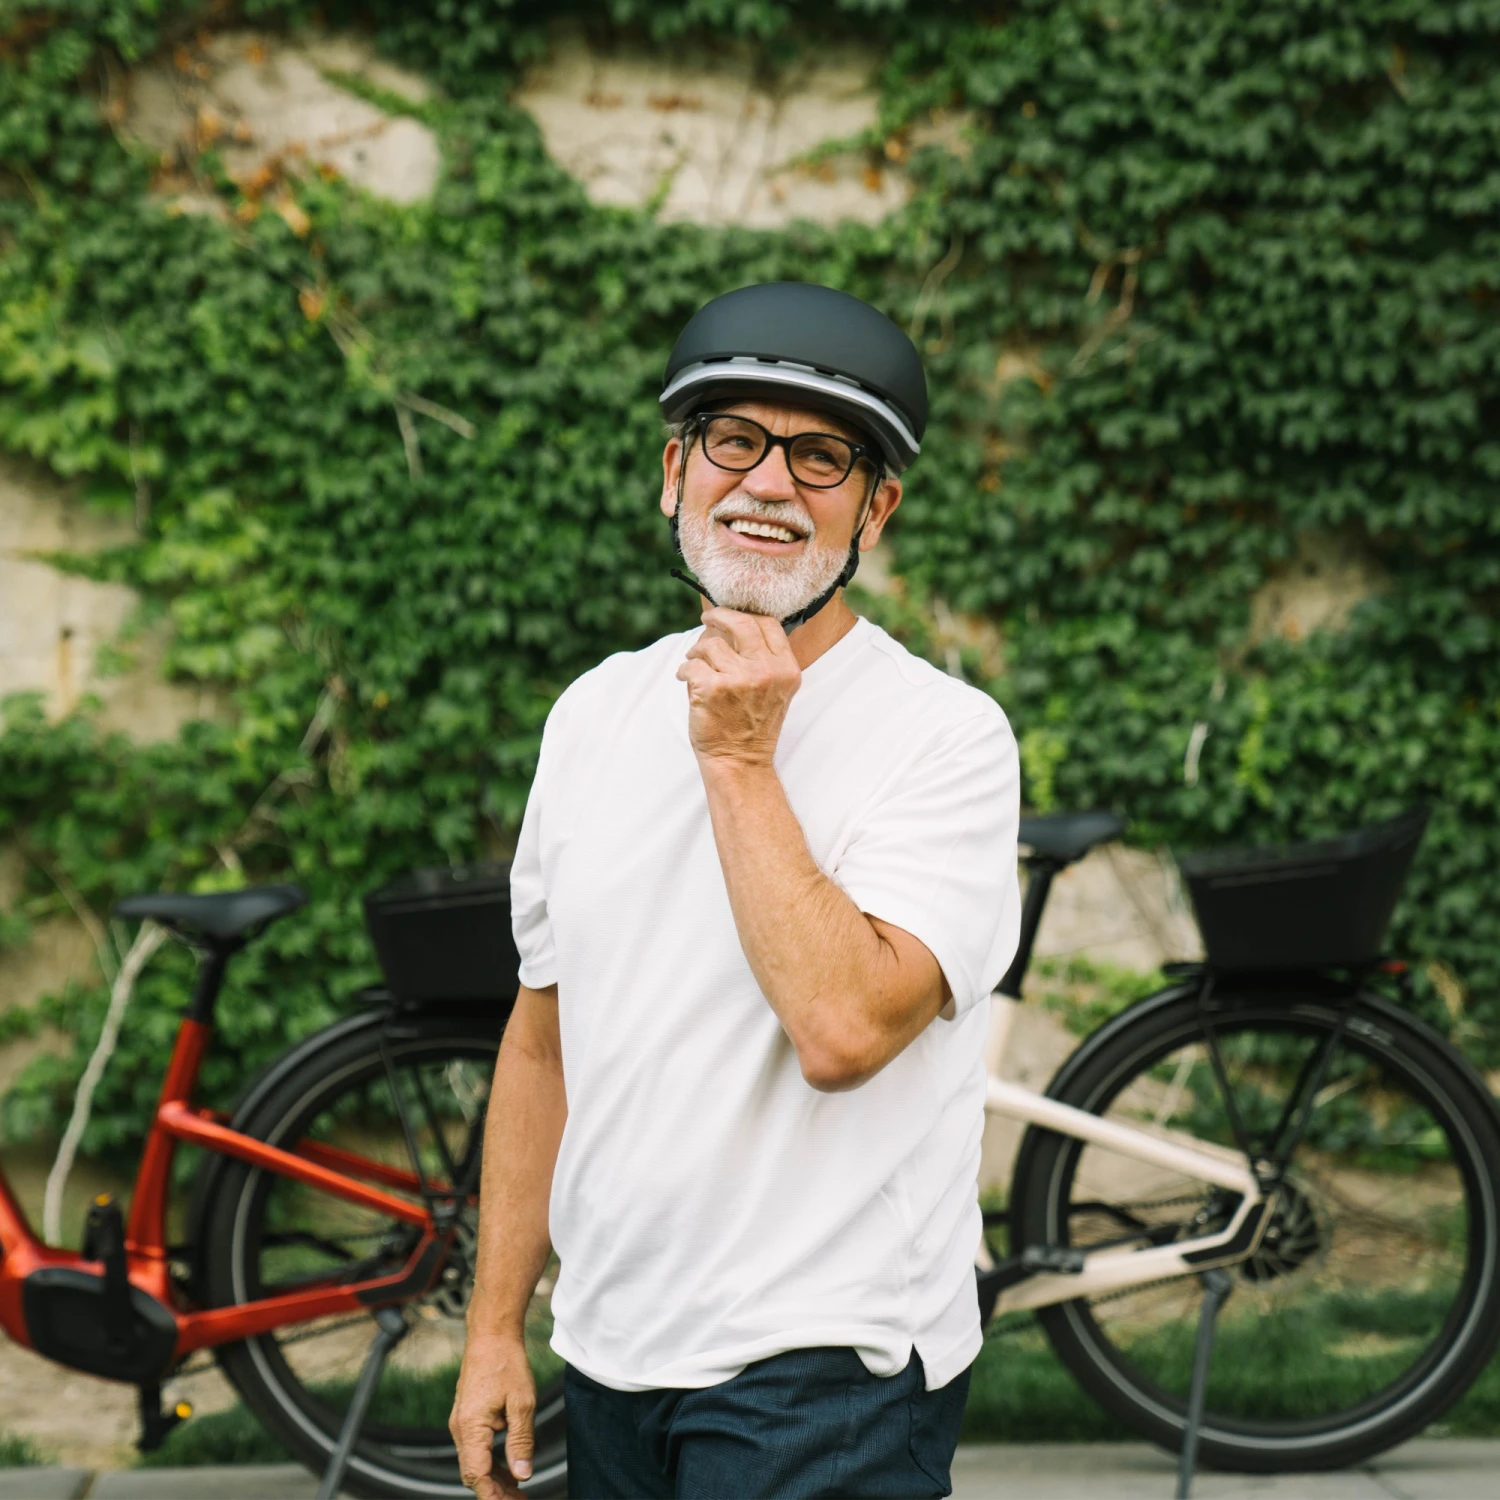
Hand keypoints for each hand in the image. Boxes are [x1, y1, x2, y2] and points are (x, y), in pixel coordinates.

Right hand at [450, 1330, 536, 1498]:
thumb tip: (523, 1474)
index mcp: (470, 1427)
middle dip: (496, 1492)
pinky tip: (510, 1469)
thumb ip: (521, 1441)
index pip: (477, 1475)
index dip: (494, 1495)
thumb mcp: (522, 1403)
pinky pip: (477, 1449)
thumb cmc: (506, 1363)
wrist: (491, 1335)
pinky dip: (492, 1463)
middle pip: (474, 1473)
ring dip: (495, 1479)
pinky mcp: (468, 1418)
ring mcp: (462, 1423)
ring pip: (475, 1463)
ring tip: (519, 1491)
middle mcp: (460, 1428)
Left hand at [677, 607, 800, 765]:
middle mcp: (767, 671)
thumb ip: (762, 659)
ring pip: (710, 644)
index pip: (768, 624)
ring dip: (696, 651)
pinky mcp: (713, 688)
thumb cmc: (752, 727)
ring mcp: (741, 679)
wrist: (740, 763)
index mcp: (787, 670)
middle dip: (719, 616)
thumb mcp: (774, 691)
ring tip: (694, 664)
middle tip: (707, 618)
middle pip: (741, 623)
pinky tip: (685, 679)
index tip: (730, 616)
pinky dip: (683, 670)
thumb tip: (728, 625)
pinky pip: (691, 664)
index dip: (745, 615)